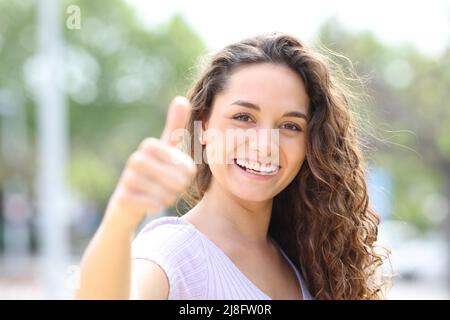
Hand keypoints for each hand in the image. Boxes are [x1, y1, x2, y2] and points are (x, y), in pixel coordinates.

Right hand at [103, 96, 195, 230]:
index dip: (185, 170)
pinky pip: (147, 204)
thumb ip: (175, 127)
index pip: (179, 160)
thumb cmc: (155, 175)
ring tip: (165, 197)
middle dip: (178, 186)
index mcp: (149, 147)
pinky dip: (154, 206)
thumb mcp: (167, 151)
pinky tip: (154, 205)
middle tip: (175, 189)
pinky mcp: (121, 198)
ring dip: (168, 197)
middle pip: (173, 178)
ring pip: (161, 192)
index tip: (184, 175)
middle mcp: (135, 160)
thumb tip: (181, 99)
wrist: (130, 204)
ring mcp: (127, 179)